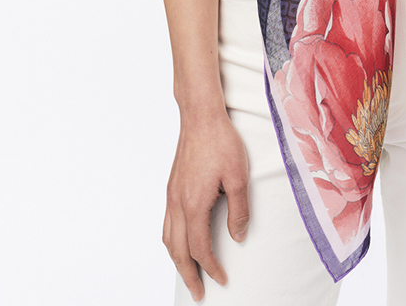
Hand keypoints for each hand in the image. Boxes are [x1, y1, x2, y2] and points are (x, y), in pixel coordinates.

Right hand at [163, 110, 249, 301]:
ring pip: (168, 239)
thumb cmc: (221, 143)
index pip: (200, 248)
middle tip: (198, 293)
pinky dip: (171, 241)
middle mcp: (177, 204)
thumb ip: (239, 211)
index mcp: (194, 205)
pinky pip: (166, 223)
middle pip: (178, 251)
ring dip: (177, 260)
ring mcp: (171, 196)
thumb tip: (237, 237)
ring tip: (188, 273)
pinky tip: (180, 242)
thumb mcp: (239, 177)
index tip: (221, 280)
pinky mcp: (171, 187)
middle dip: (188, 275)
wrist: (201, 117)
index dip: (211, 268)